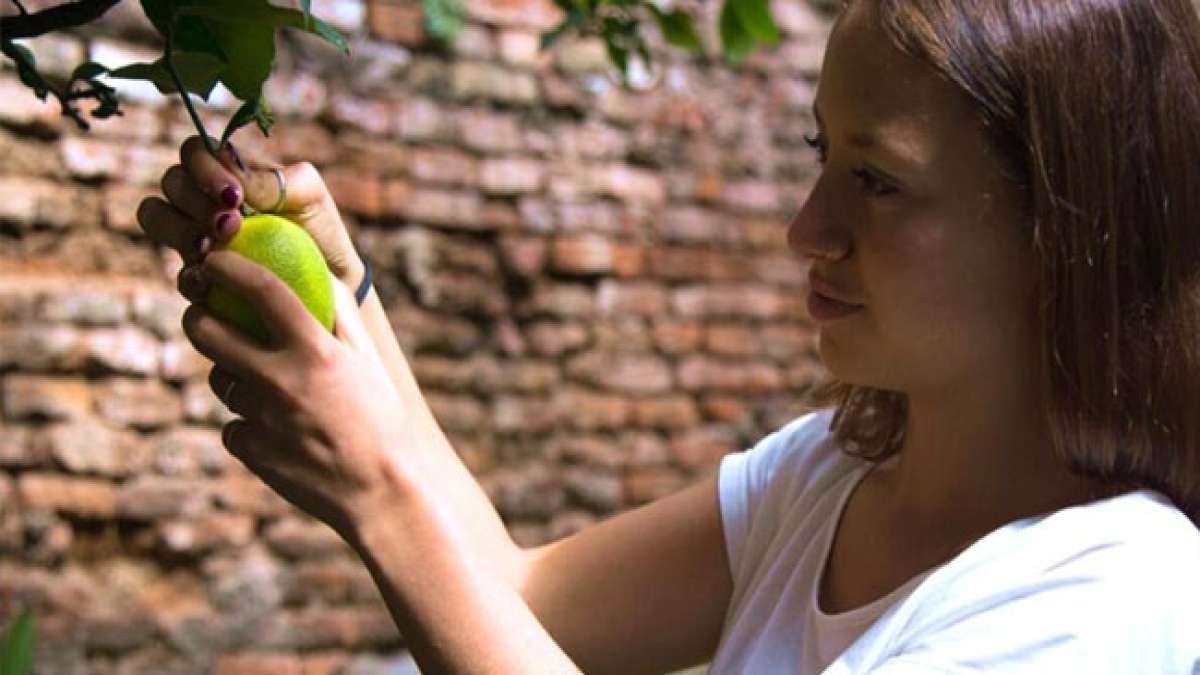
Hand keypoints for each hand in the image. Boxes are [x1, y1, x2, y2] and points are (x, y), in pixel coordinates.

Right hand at [137, 135, 365, 288]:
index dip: (205, 169)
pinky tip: (212, 282)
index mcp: (229, 171)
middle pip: (171, 182)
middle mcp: (204, 199)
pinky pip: (178, 272)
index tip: (234, 196)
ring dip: (180, 230)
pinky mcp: (199, 278)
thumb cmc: (322, 235)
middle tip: (230, 225)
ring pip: (156, 216)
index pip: (195, 151)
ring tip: (212, 249)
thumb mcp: (311, 199)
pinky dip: (191, 275)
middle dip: (195, 201)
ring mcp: (195, 237)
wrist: (331, 290)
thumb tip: (236, 181)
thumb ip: (276, 180)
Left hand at [178, 249, 438, 536]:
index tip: (214, 260)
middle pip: (206, 332)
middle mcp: (281, 378)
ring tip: (264, 384)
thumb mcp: (370, 362)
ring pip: (221, 382)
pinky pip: (234, 426)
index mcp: (315, 350)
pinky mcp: (251, 451)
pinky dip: (249, 424)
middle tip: (202, 314)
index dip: (228, 267)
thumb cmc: (382, 421)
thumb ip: (342, 317)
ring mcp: (261, 417)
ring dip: (232, 375)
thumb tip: (322, 275)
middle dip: (195, 315)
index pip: (260, 288)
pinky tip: (279, 432)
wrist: (381, 492)